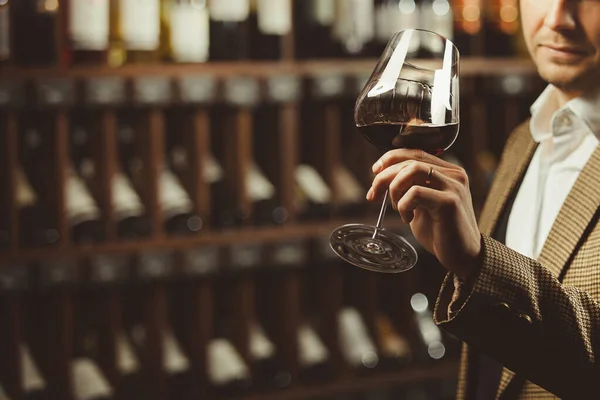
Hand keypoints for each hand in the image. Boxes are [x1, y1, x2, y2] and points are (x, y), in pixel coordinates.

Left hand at [367, 149, 481, 278]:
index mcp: (448, 172)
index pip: (415, 152)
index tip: (375, 172)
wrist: (463, 256)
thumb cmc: (441, 232)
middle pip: (410, 160)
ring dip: (394, 188)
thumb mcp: (422, 204)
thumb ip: (410, 188)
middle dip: (384, 177)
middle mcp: (454, 174)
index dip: (391, 158)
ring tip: (395, 207)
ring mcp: (454, 186)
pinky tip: (407, 218)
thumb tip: (383, 177)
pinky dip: (403, 205)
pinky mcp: (449, 202)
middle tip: (373, 195)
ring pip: (412, 170)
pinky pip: (415, 192)